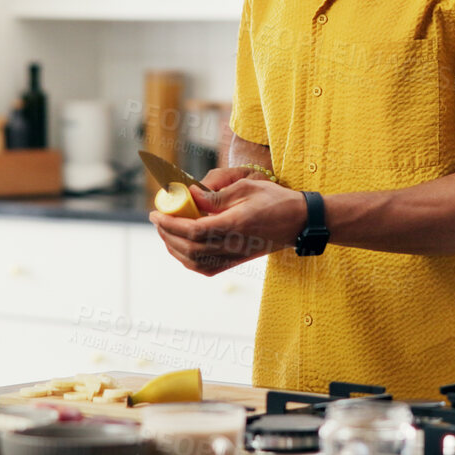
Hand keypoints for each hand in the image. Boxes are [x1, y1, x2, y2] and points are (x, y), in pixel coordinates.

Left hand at [149, 174, 305, 275]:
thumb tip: (190, 196)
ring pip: (194, 262)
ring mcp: (234, 257)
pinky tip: (182, 246)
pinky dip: (188, 260)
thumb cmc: (275, 200)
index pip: (194, 230)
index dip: (170, 223)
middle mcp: (233, 245)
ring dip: (175, 248)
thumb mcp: (246, 187)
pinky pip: (205, 268)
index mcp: (235, 225)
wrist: (299, 222)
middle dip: (167, 234)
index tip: (156, 213)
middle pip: (189, 248)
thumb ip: (216, 194)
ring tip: (166, 231)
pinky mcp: (236, 261)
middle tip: (158, 219)